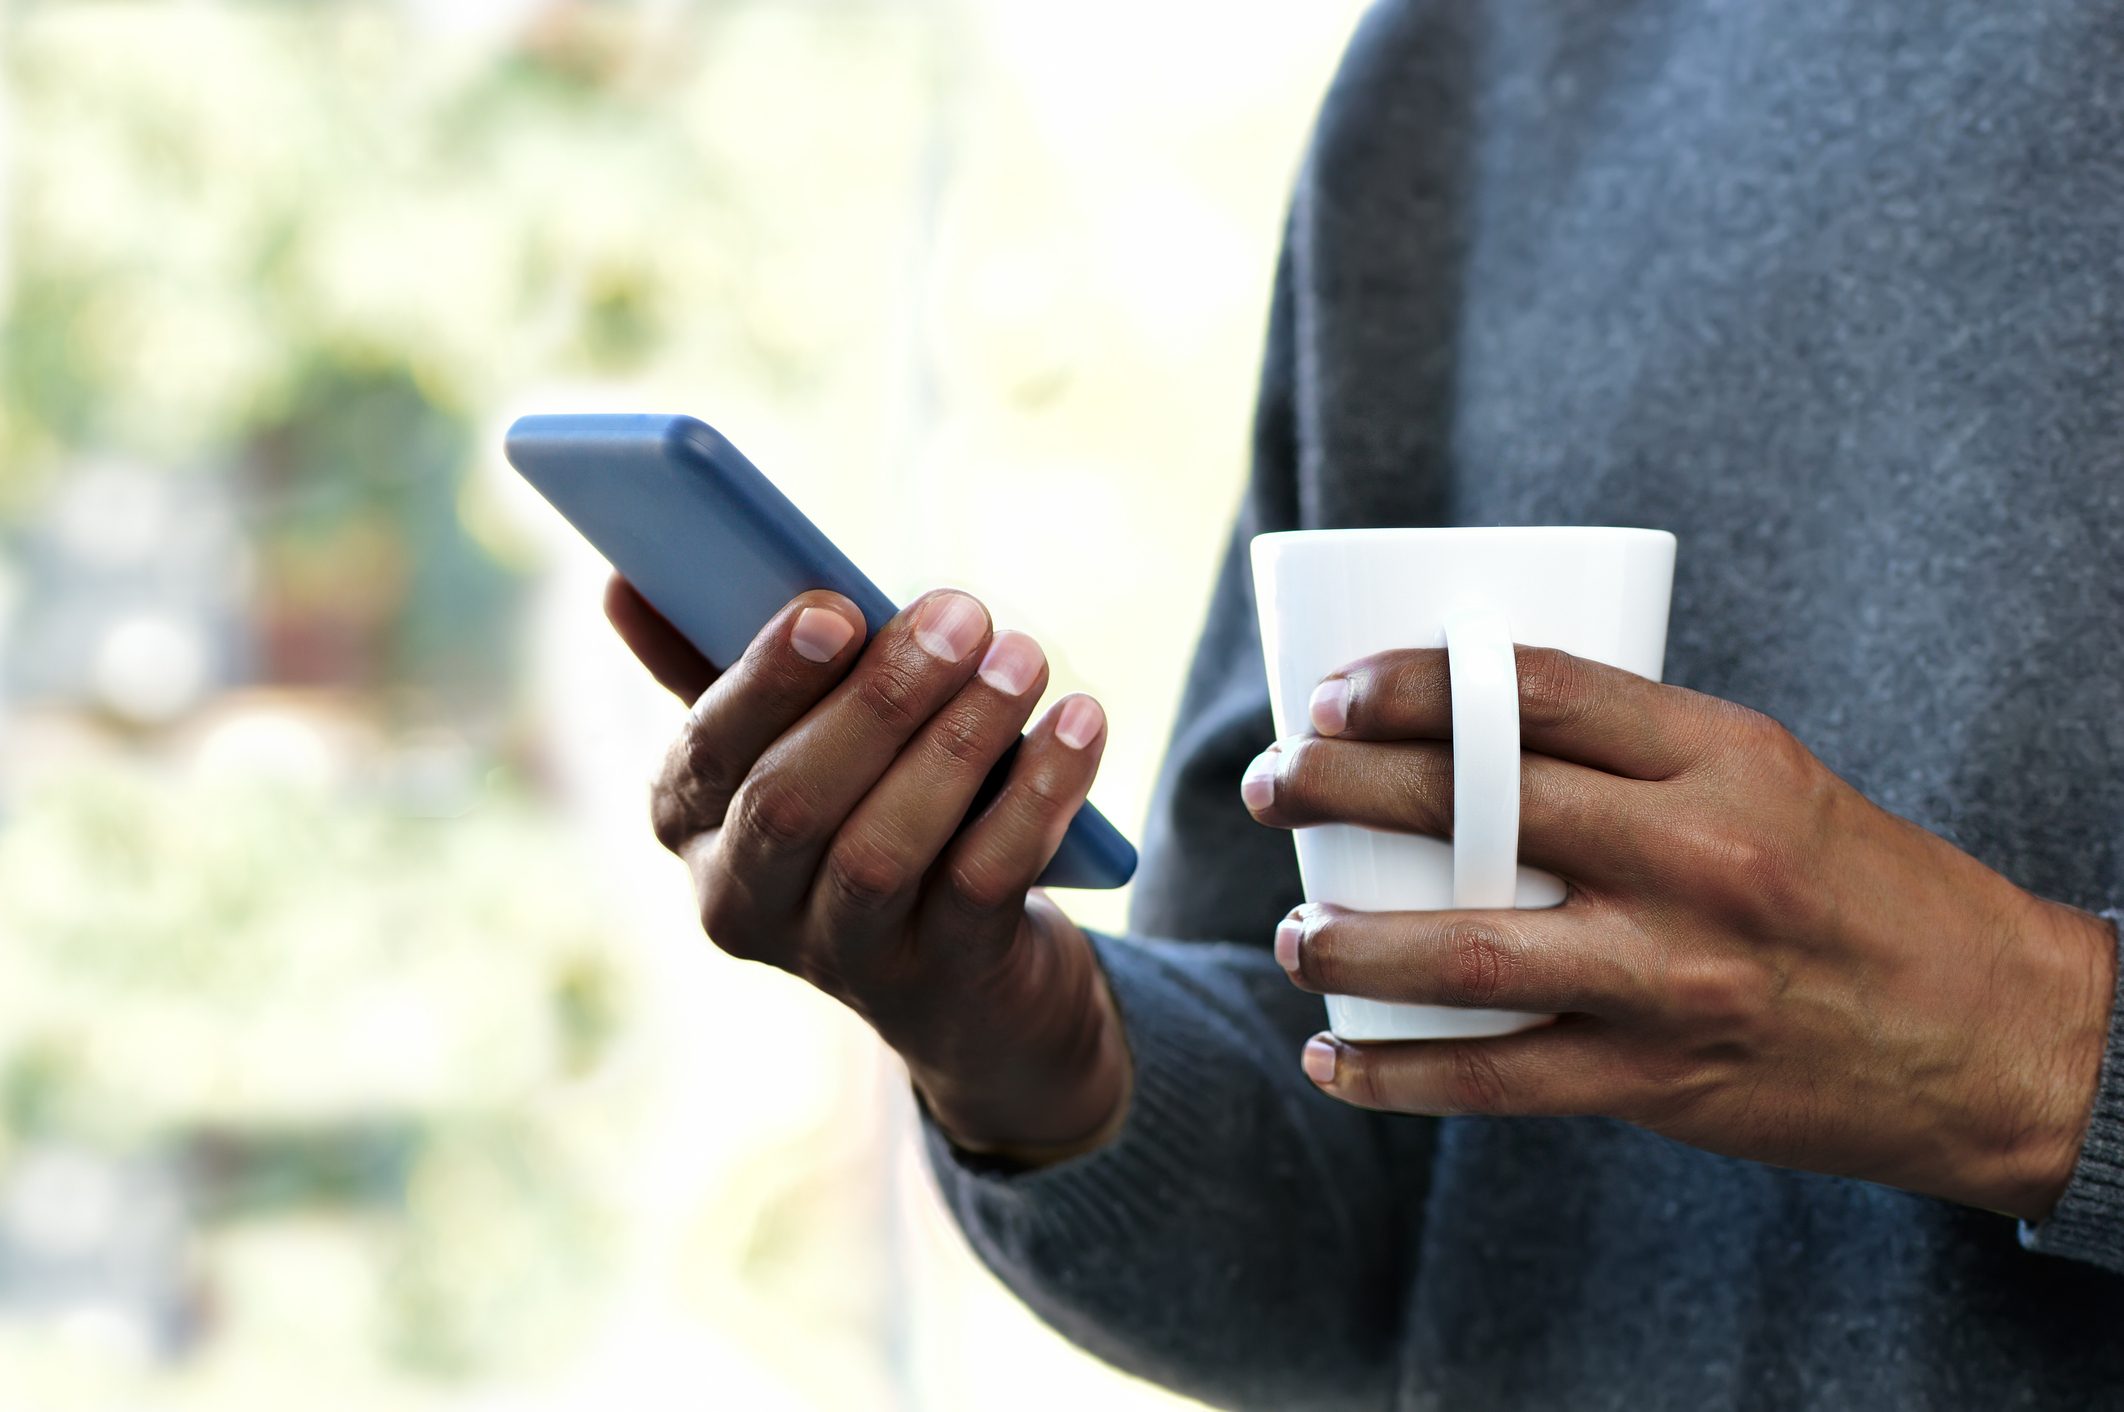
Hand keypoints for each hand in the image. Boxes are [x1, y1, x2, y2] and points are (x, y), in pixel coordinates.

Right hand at [605, 575, 1129, 1163]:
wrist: (970, 986)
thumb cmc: (866, 813)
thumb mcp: (790, 743)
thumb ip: (718, 666)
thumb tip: (619, 580)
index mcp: (689, 824)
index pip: (705, 752)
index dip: (768, 681)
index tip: (835, 606)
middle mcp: (743, 902)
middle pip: (793, 802)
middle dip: (880, 700)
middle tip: (962, 614)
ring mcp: (843, 955)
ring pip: (885, 848)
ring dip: (962, 740)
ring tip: (1022, 657)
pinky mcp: (944, 979)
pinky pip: (985, 882)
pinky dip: (1037, 795)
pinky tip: (1079, 723)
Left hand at [1242, 645, 2118, 1220]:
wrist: (1985, 1032)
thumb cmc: (1855, 885)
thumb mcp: (1764, 778)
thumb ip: (1635, 757)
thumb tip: (1468, 733)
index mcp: (1722, 756)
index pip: (1540, 693)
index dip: (1415, 683)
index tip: (1332, 692)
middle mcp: (1697, 857)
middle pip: (1481, 804)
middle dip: (1348, 785)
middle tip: (1270, 783)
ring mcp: (1674, 975)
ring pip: (1472, 953)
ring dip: (1354, 941)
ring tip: (1292, 930)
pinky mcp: (1660, 1079)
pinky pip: (1501, 1081)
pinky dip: (1401, 1075)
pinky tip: (1332, 1061)